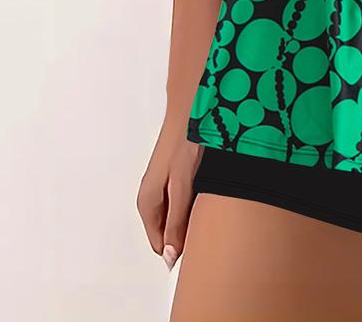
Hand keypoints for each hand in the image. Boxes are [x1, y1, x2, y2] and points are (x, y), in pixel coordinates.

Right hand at [137, 120, 203, 270]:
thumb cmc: (187, 141)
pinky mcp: (176, 176)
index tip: (201, 246)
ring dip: (195, 215)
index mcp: (148, 204)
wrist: (193, 106)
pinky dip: (198, 201)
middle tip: (211, 223)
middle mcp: (153, 197)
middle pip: (170, 232)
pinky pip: (186, 201)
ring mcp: (164, 186)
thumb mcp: (183, 184)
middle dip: (189, 233)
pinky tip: (213, 192)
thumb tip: (170, 256)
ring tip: (213, 204)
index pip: (162, 246)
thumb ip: (177, 220)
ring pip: (179, 215)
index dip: (182, 250)